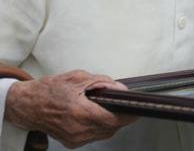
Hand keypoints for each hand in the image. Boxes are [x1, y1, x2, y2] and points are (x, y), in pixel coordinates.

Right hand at [5, 70, 136, 148]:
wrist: (28, 106)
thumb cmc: (50, 90)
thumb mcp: (78, 78)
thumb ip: (103, 82)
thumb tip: (121, 89)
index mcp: (79, 112)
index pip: (112, 119)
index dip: (129, 115)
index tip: (138, 108)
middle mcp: (78, 130)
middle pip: (112, 128)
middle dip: (122, 116)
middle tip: (129, 105)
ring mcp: (75, 139)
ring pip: (105, 133)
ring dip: (112, 122)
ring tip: (113, 108)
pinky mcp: (73, 143)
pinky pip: (95, 136)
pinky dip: (101, 126)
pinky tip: (100, 115)